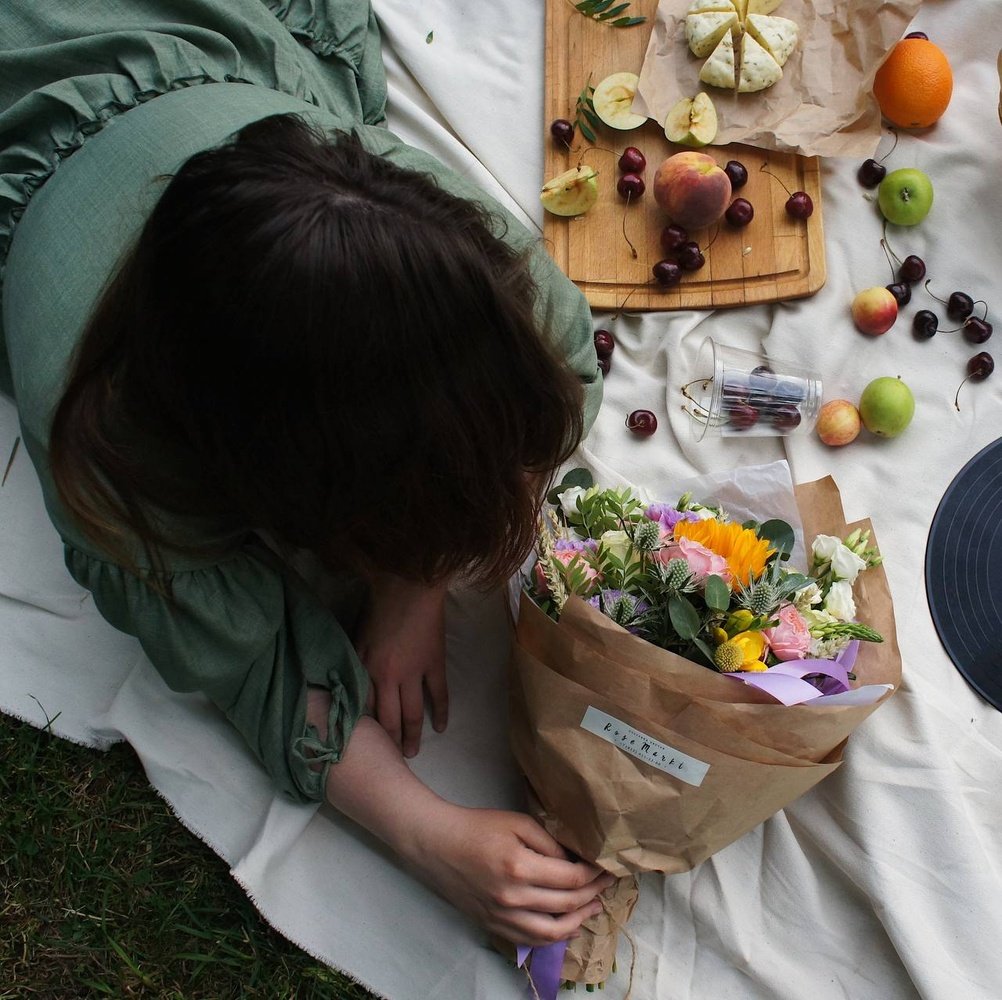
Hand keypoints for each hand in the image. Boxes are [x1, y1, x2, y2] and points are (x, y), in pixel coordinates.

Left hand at [355, 574, 447, 756]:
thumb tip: (354, 687)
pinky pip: (440, 693)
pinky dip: (441, 711)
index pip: (366, 708)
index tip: (364, 744)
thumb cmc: (379, 608)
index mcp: (368, 670)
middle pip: (389, 718)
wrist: (409, 587)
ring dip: (413, 734)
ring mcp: (416, 673)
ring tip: (412, 752)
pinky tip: (441, 727)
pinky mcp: (435, 664)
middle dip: (389, 741)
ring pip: (413, 712)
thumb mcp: (358, 638)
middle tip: (391, 759)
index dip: (366, 728)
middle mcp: (390, 678)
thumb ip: (357, 664)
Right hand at [411, 805, 614, 946]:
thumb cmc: (477, 827)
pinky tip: (566, 926)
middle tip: (606, 883)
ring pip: (552, 932)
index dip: (593, 873)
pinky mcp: (493, 925)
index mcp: (520, 867)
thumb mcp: (517, 823)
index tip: (604, 866)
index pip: (571, 878)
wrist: (437, 845)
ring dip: (578, 921)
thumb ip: (548, 843)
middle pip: (567, 904)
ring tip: (593, 908)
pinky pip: (531, 940)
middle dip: (592, 893)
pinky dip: (553, 936)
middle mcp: (513, 898)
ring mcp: (502, 917)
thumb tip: (573, 863)